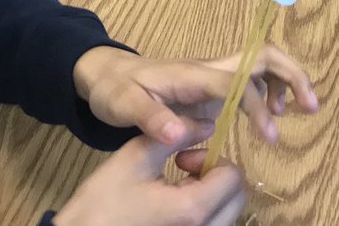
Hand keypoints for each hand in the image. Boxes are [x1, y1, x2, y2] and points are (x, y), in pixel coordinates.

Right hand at [53, 117, 246, 225]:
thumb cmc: (102, 204)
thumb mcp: (135, 159)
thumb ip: (175, 134)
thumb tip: (206, 122)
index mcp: (192, 210)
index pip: (233, 177)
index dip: (211, 160)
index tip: (182, 158)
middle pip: (235, 198)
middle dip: (215, 177)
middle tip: (182, 170)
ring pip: (226, 215)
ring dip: (210, 196)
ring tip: (174, 188)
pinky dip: (201, 214)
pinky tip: (170, 207)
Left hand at [73, 45, 318, 145]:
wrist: (106, 74)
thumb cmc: (116, 89)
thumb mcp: (123, 105)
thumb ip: (152, 119)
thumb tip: (180, 134)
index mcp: (193, 74)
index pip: (237, 83)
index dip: (258, 106)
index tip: (271, 135)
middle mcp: (209, 69)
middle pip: (263, 56)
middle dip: (292, 75)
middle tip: (311, 106)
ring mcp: (213, 75)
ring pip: (262, 64)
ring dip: (286, 81)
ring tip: (297, 112)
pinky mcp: (212, 85)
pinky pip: (251, 80)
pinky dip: (271, 91)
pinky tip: (271, 114)